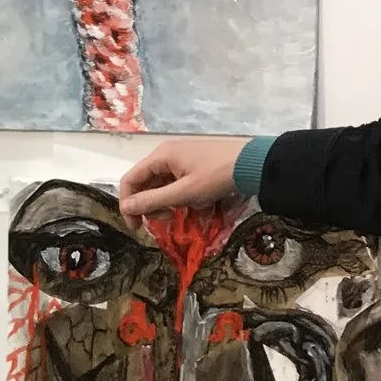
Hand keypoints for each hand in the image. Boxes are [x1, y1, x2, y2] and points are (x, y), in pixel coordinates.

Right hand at [118, 136, 249, 217]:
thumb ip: (152, 201)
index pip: (130, 180)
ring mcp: (184, 159)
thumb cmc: (217, 176)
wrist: (255, 164)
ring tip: (188, 211)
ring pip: (165, 186)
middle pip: (147, 184)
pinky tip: (202, 205)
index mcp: (161, 156)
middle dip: (153, 205)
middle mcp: (168, 154)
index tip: (136, 226)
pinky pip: (182, 184)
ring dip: (171, 202)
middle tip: (167, 219)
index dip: (128, 204)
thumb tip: (126, 207)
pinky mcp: (198, 165)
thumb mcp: (183, 193)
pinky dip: (186, 197)